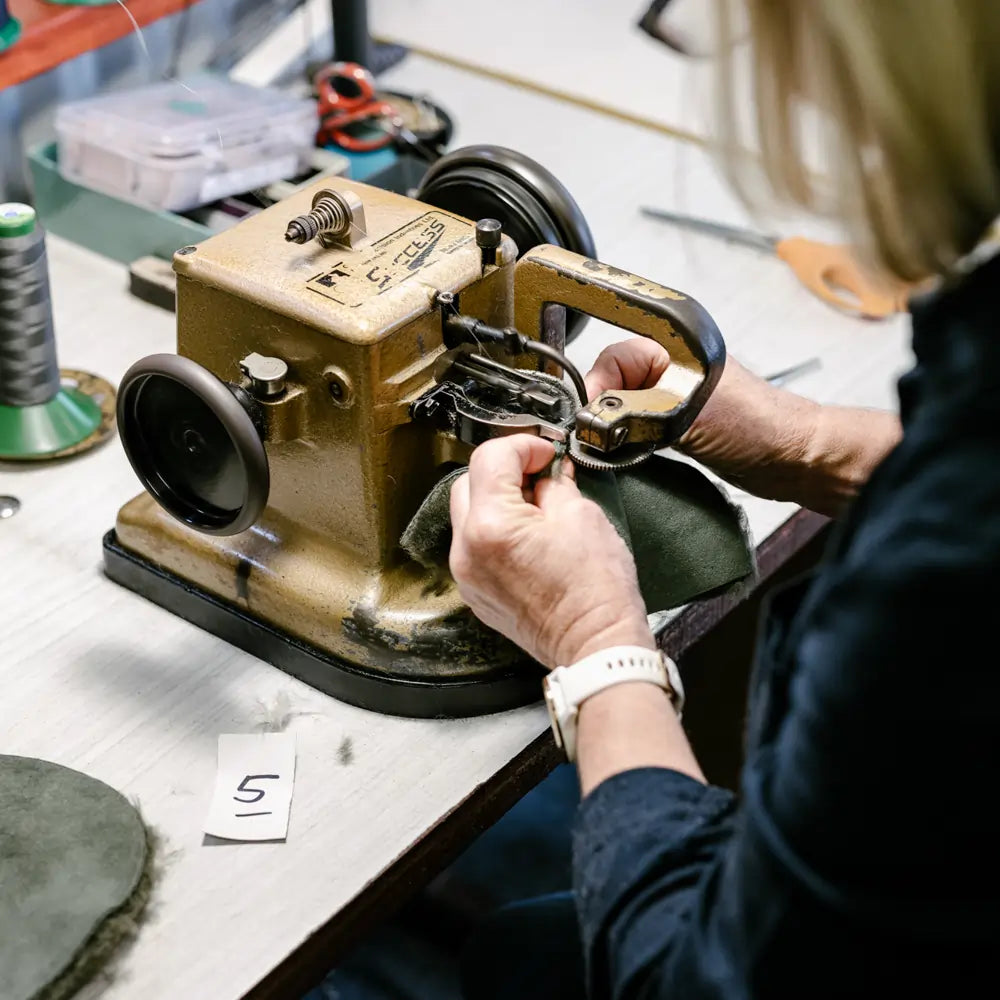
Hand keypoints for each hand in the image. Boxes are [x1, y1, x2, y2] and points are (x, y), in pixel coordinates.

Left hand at [449, 435, 653, 668]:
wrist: (596, 645)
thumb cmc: (595, 593)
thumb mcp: (582, 516)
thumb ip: (555, 484)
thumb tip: (547, 470)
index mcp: (492, 526)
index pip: (491, 458)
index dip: (524, 446)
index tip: (545, 452)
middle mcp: (468, 550)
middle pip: (470, 482)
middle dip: (505, 471)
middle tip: (541, 475)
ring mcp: (468, 574)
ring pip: (469, 514)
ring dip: (498, 501)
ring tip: (538, 508)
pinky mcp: (475, 590)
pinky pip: (475, 545)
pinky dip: (496, 531)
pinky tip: (529, 536)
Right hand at [586, 338, 820, 499]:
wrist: (792, 459)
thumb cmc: (757, 426)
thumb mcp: (685, 416)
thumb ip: (634, 414)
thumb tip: (592, 423)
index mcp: (674, 344)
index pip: (612, 354)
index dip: (597, 384)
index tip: (593, 415)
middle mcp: (670, 365)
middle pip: (611, 382)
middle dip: (605, 410)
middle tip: (607, 436)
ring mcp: (672, 396)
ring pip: (621, 409)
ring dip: (618, 430)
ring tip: (628, 446)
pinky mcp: (675, 425)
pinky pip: (635, 430)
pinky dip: (629, 444)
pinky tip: (637, 455)